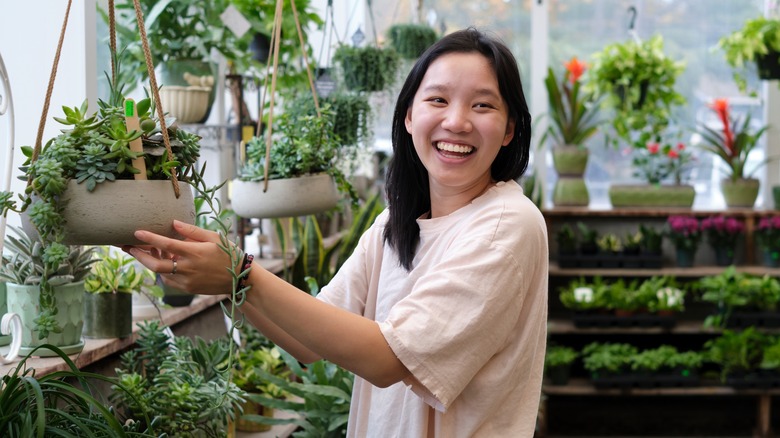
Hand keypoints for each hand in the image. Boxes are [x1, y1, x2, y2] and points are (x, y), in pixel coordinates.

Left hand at [123, 220, 237, 294]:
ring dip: (152, 261)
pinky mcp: (188, 288)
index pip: (166, 244)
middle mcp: (188, 268)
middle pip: (155, 265)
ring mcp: (187, 281)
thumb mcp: (214, 238)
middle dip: (139, 256)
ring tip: (148, 250)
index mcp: (194, 253)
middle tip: (128, 247)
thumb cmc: (228, 254)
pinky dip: (163, 270)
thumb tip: (173, 223)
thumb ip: (192, 231)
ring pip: (161, 272)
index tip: (137, 232)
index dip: (149, 238)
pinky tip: (165, 261)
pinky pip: (169, 280)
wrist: (239, 279)